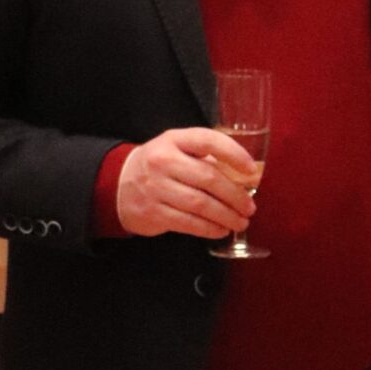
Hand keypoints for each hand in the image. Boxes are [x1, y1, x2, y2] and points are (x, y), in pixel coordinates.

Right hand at [116, 127, 260, 239]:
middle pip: (208, 178)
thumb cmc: (159, 166)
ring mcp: (156, 187)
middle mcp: (163, 161)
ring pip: (201, 204)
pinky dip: (209, 228)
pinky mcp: (153, 212)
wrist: (118, 185)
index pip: (208, 140)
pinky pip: (189, 223)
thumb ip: (206, 157)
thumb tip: (245, 178)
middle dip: (235, 195)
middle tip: (249, 207)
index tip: (252, 171)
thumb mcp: (177, 150)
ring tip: (240, 222)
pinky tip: (221, 230)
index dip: (234, 154)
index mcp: (174, 140)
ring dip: (226, 216)